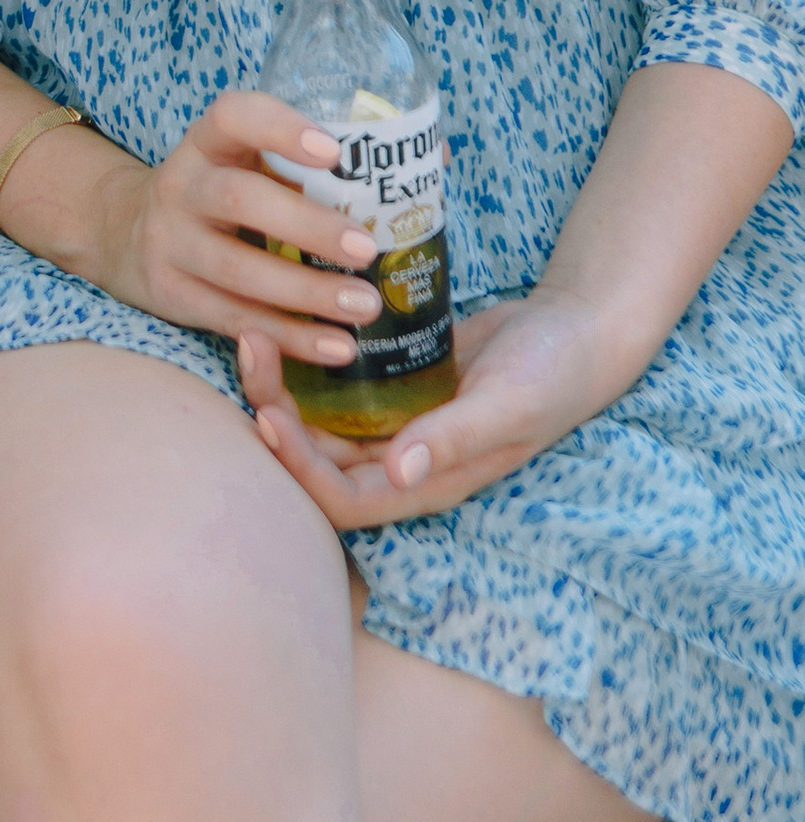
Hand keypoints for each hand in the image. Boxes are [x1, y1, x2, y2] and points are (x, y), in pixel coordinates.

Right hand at [72, 91, 386, 367]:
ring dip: (304, 293)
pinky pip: (233, 319)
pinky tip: (336, 349)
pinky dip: (289, 338)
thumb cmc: (224, 193)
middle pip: (238, 198)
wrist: (129, 234)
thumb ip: (324, 163)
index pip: (234, 116)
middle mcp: (182, 185)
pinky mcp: (172, 294)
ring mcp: (171, 241)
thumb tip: (435, 156)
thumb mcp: (252, 162)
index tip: (334, 150)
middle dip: (306, 225)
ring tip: (366, 307)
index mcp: (209, 141)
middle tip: (367, 248)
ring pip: (235, 269)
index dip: (280, 129)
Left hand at [237, 288, 626, 527]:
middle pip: (316, 461)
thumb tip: (399, 473)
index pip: (342, 501)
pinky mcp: (392, 382)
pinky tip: (286, 320)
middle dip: (273, 416)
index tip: (268, 414)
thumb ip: (455, 438)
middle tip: (249, 346)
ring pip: (318, 421)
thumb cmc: (551, 375)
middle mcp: (401, 460)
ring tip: (255, 331)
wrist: (573, 330)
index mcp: (427, 483)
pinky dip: (307, 362)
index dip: (298, 470)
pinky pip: (336, 385)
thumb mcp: (508, 405)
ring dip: (281, 387)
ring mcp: (394, 421)